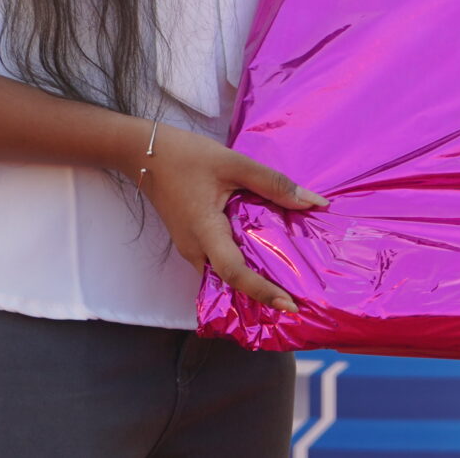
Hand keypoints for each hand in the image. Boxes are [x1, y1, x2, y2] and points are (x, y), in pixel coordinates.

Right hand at [139, 128, 325, 312]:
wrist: (145, 154)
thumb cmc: (187, 156)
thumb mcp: (233, 163)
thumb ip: (273, 183)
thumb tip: (314, 202)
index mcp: (204, 232)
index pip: (235, 273)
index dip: (263, 291)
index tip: (289, 306)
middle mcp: (195, 249)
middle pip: (231, 280)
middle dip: (263, 292)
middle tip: (299, 296)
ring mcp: (190, 248)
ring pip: (224, 273)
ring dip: (252, 278)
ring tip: (288, 278)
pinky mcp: (191, 242)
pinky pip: (218, 261)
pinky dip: (241, 262)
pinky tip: (262, 251)